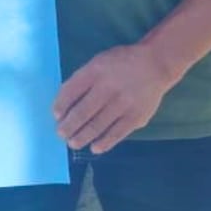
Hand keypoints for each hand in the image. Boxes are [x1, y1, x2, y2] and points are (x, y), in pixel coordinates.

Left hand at [51, 43, 175, 153]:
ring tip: (73, 143)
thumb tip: (64, 105)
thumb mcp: (98, 62)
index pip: (71, 91)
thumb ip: (82, 80)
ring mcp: (123, 104)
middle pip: (82, 112)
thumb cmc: (120, 63)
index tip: (56, 116)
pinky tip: (94, 148)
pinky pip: (116, 134)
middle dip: (68, 126)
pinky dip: (104, 143)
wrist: (155, 64)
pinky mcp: (136, 117)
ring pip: (97, 126)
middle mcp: (108, 87)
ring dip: (82, 137)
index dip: (61, 106)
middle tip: (61, 134)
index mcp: (95, 71)